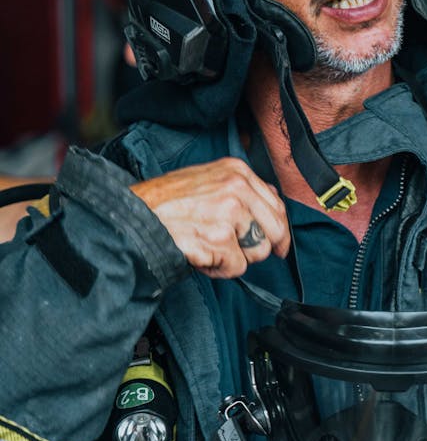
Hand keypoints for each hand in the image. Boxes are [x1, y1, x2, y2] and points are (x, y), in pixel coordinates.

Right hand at [131, 158, 289, 277]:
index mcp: (237, 171)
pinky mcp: (220, 238)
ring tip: (208, 247)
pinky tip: (200, 255)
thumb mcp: (206, 180)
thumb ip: (240, 189)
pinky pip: (237, 267)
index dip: (279, 231)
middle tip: (238, 253)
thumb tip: (272, 199)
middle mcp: (237, 188)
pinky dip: (219, 268)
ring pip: (258, 251)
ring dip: (235, 258)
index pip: (277, 205)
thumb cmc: (165, 202)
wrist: (133, 215)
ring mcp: (230, 212)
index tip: (278, 245)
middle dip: (260, 247)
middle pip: (275, 230)